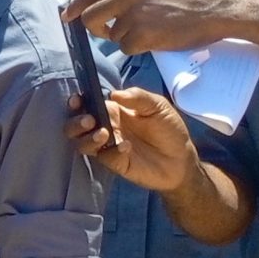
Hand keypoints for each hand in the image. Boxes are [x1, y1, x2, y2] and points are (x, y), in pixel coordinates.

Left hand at [64, 0, 250, 56]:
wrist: (219, 6)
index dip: (77, 5)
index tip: (68, 15)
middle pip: (90, 15)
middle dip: (93, 27)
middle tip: (104, 32)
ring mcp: (133, 12)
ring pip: (111, 34)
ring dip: (126, 36)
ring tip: (152, 28)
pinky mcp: (141, 34)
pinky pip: (126, 47)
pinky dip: (138, 47)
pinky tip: (156, 37)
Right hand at [64, 86, 202, 194]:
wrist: (182, 158)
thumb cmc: (169, 129)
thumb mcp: (158, 106)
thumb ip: (138, 97)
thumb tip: (114, 94)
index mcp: (114, 111)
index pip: (89, 105)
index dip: (78, 103)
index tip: (77, 100)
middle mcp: (106, 128)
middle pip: (77, 127)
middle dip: (76, 123)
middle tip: (89, 121)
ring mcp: (108, 147)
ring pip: (83, 144)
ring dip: (88, 139)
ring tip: (103, 134)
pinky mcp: (115, 163)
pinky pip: (105, 157)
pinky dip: (112, 152)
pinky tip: (126, 148)